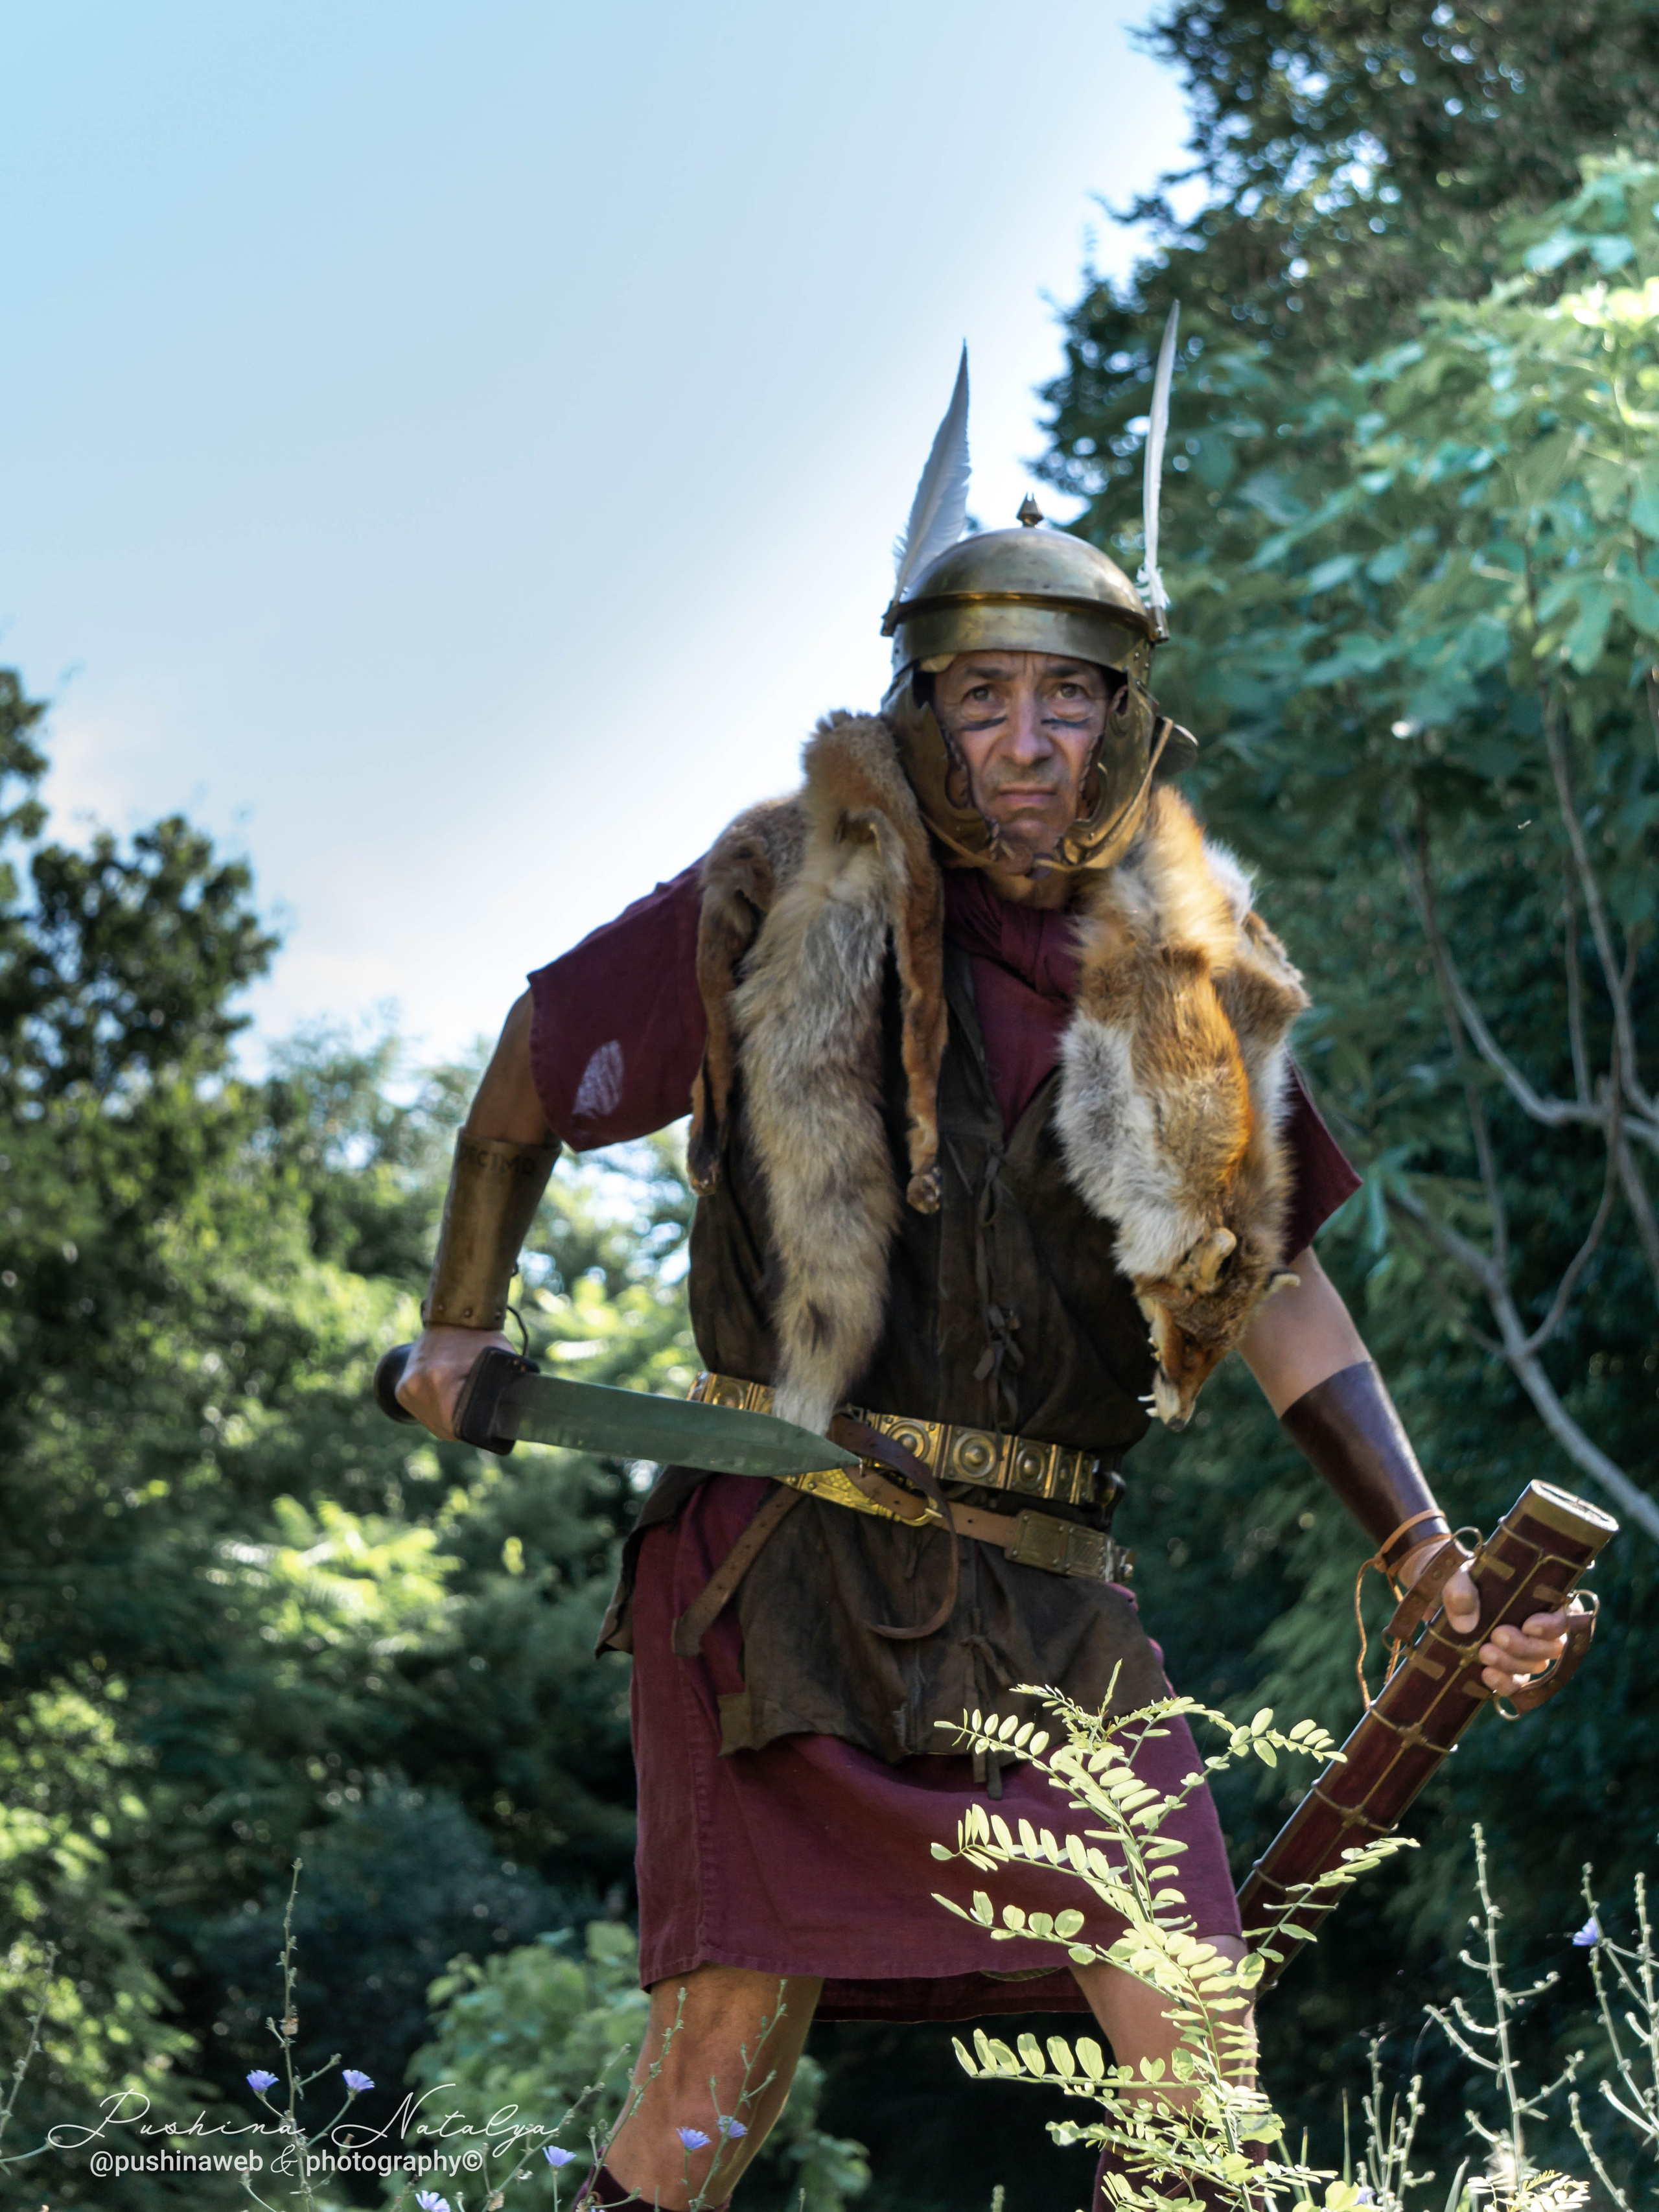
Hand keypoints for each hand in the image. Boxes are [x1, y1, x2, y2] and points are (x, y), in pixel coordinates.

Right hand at [394, 1323, 509, 1440]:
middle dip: (462, 1427)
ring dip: (448, 1421)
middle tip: (478, 1416)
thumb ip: (505, 1390)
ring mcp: (406, 1388)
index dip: (474, 1431)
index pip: (457, 1428)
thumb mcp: (502, 1360)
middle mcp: (417, 1385)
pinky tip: (448, 1400)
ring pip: (432, 1423)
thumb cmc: (481, 1338)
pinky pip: (422, 1413)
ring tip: (463, 1404)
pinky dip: (437, 1412)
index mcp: (440, 1379)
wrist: (451, 1317)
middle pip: (443, 1428)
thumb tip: (516, 1418)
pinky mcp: (402, 1390)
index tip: (486, 1427)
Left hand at [1397, 1538, 1569, 1698]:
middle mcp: (1540, 1628)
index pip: (1567, 1616)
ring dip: (1511, 1663)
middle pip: (1552, 1648)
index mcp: (1540, 1599)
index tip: (1529, 1625)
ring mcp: (1526, 1651)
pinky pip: (1516, 1684)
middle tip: (1497, 1636)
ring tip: (1484, 1653)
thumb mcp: (1458, 1576)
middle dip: (1525, 1646)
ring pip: (1535, 1667)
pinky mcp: (1508, 1669)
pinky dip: (1504, 1684)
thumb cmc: (1462, 1581)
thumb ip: (1460, 1589)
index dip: (1554, 1625)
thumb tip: (1466, 1625)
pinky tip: (1487, 1675)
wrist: (1443, 1597)